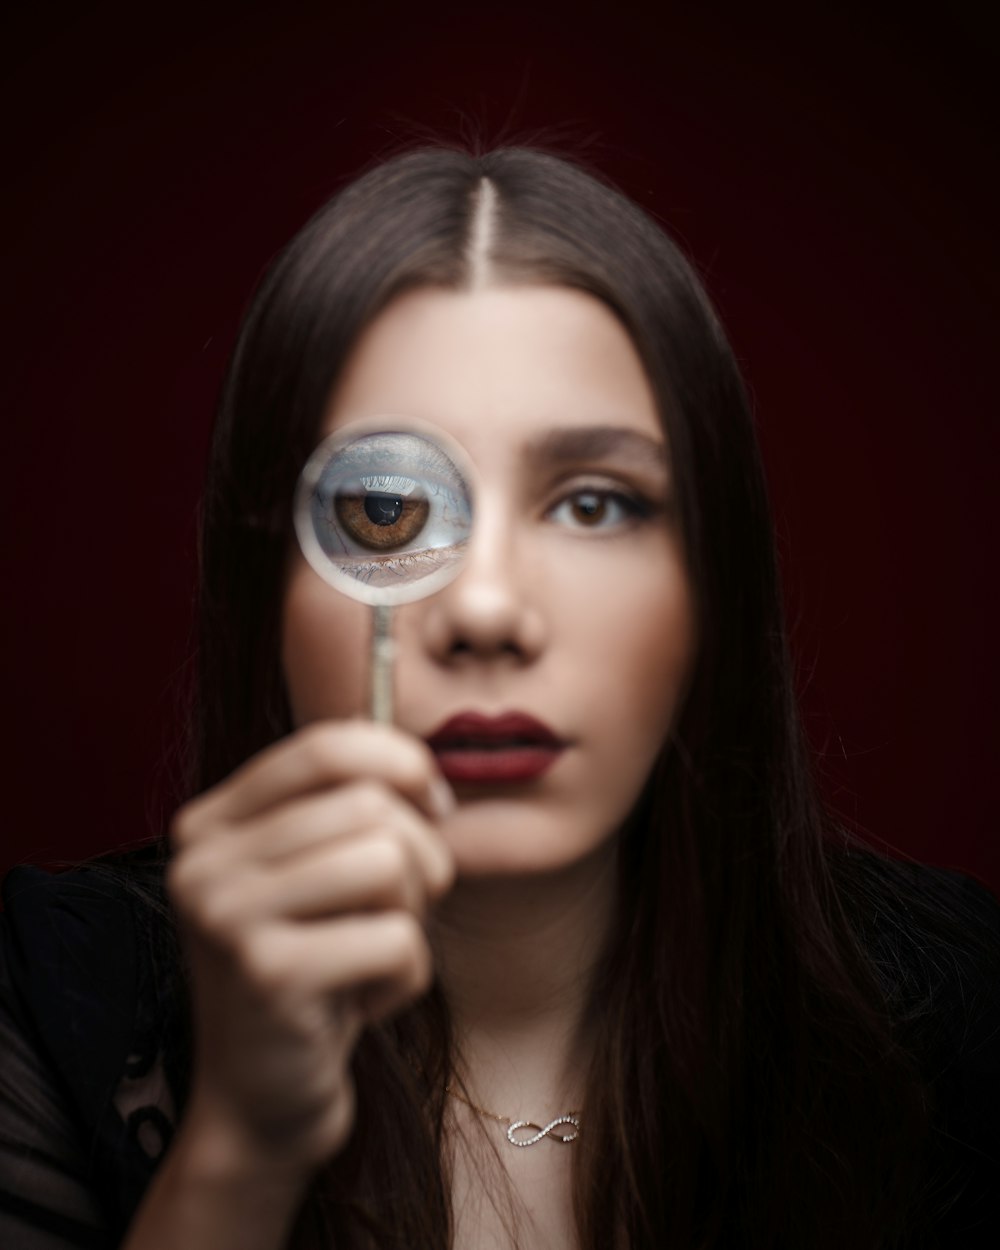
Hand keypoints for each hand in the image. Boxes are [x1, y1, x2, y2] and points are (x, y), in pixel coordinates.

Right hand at [166, 720, 454, 1181]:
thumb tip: (422, 764)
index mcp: (211, 822)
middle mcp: (204, 861)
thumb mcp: (312, 875)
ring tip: (375, 952)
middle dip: (421, 856)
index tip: (432, 805)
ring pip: (388, 862)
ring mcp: (228, 916)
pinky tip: (361, 1003)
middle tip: (403, 908)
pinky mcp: (269, 975)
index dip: (401, 762)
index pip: (325, 745)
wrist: (263, 1099)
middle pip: (370, 804)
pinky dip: (406, 976)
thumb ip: (345, 808)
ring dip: (412, 915)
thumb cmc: (311, 971)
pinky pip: (398, 939)